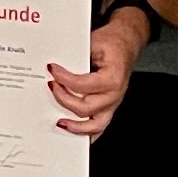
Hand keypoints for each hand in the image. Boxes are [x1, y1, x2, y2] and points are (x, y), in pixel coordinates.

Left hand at [47, 5, 146, 139]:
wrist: (125, 44)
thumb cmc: (112, 44)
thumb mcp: (93, 43)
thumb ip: (76, 58)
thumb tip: (56, 68)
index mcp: (113, 78)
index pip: (83, 84)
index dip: (64, 78)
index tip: (52, 70)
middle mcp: (115, 95)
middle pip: (86, 108)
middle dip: (64, 99)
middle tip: (52, 87)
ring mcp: (113, 104)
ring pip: (94, 125)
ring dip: (75, 126)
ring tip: (59, 122)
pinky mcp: (109, 108)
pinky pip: (99, 127)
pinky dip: (86, 134)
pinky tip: (74, 133)